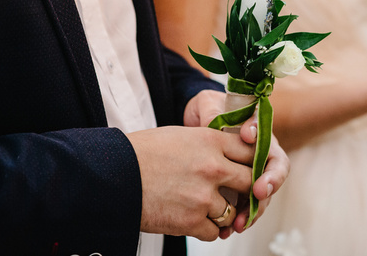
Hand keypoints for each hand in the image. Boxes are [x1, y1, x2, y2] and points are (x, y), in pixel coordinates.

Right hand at [126, 126, 253, 240]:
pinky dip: (207, 229)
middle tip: (239, 194)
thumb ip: (210, 144)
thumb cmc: (142, 152)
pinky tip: (194, 220)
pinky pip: (214, 231)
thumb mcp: (182, 135)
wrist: (112, 174)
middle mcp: (213, 167)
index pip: (252, 151)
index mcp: (211, 140)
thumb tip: (230, 155)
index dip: (253, 162)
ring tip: (206, 208)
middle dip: (246, 190)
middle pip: (250, 182)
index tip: (250, 169)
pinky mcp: (191, 221)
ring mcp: (203, 196)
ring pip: (233, 211)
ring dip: (223, 212)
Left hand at [183, 90, 290, 237]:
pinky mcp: (236, 189)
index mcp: (259, 135)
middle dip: (268, 186)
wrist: (195, 123)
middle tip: (257, 193)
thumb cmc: (208, 109)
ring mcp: (249, 174)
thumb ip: (214, 111)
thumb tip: (221, 123)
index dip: (268, 153)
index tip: (252, 150)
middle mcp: (259, 156)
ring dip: (253, 210)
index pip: (273, 148)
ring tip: (239, 222)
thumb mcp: (208, 104)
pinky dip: (237, 219)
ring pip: (260, 197)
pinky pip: (243, 207)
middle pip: (273, 175)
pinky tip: (227, 229)